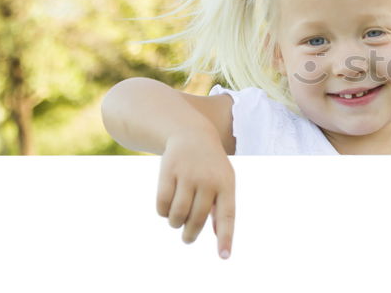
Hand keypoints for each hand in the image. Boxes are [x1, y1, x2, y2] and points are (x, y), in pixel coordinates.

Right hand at [156, 130, 235, 258]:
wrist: (192, 134)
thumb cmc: (211, 165)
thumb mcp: (224, 181)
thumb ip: (221, 208)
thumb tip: (219, 235)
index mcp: (226, 185)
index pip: (227, 216)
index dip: (226, 238)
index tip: (224, 256)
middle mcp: (208, 180)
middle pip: (197, 219)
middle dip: (190, 234)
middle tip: (188, 238)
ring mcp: (188, 175)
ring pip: (178, 214)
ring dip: (176, 223)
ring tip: (177, 221)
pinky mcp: (169, 171)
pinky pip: (162, 204)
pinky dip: (163, 212)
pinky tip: (167, 208)